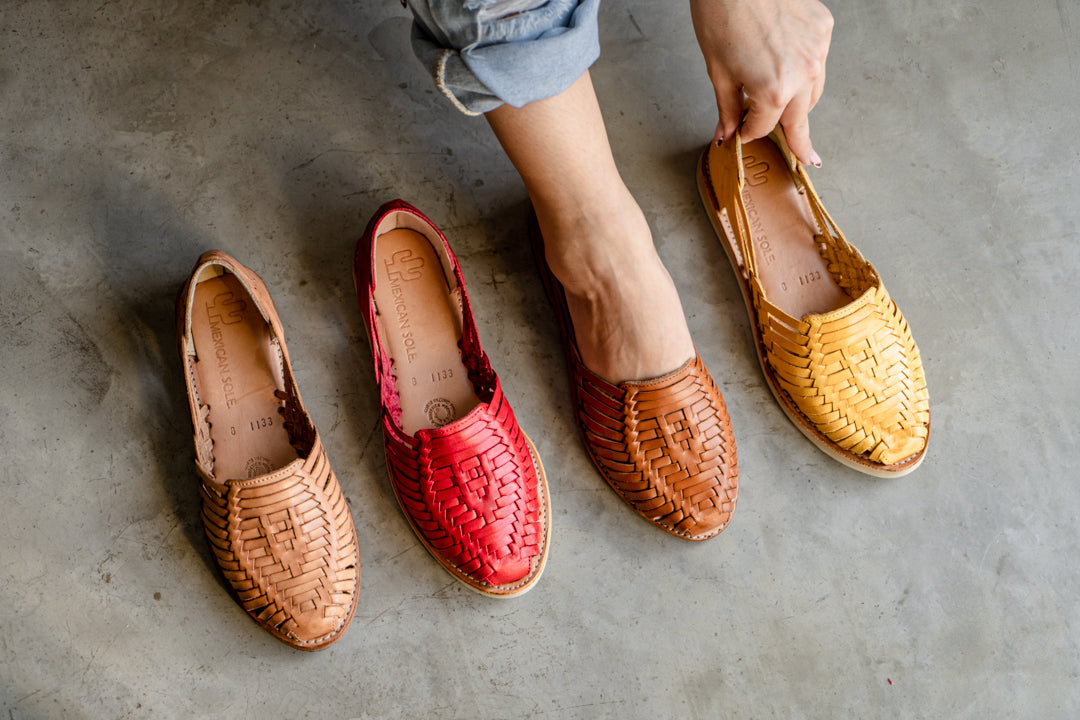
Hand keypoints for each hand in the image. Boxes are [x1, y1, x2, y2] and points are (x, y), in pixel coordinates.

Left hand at [689, 0, 832, 165]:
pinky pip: (816, 61)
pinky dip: (804, 69)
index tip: (743, 134)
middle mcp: (803, 74)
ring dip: (799, 102)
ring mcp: (818, 50)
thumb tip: (726, 132)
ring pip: (813, 91)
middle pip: (799, 118)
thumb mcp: (718, 71)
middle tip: (804, 157)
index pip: (765, 127)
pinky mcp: (823, 29)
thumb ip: (728, 108)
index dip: (750, 132)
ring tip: (783, 102)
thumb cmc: (720, 14)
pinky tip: (786, 61)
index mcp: (774, 90)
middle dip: (794, 135)